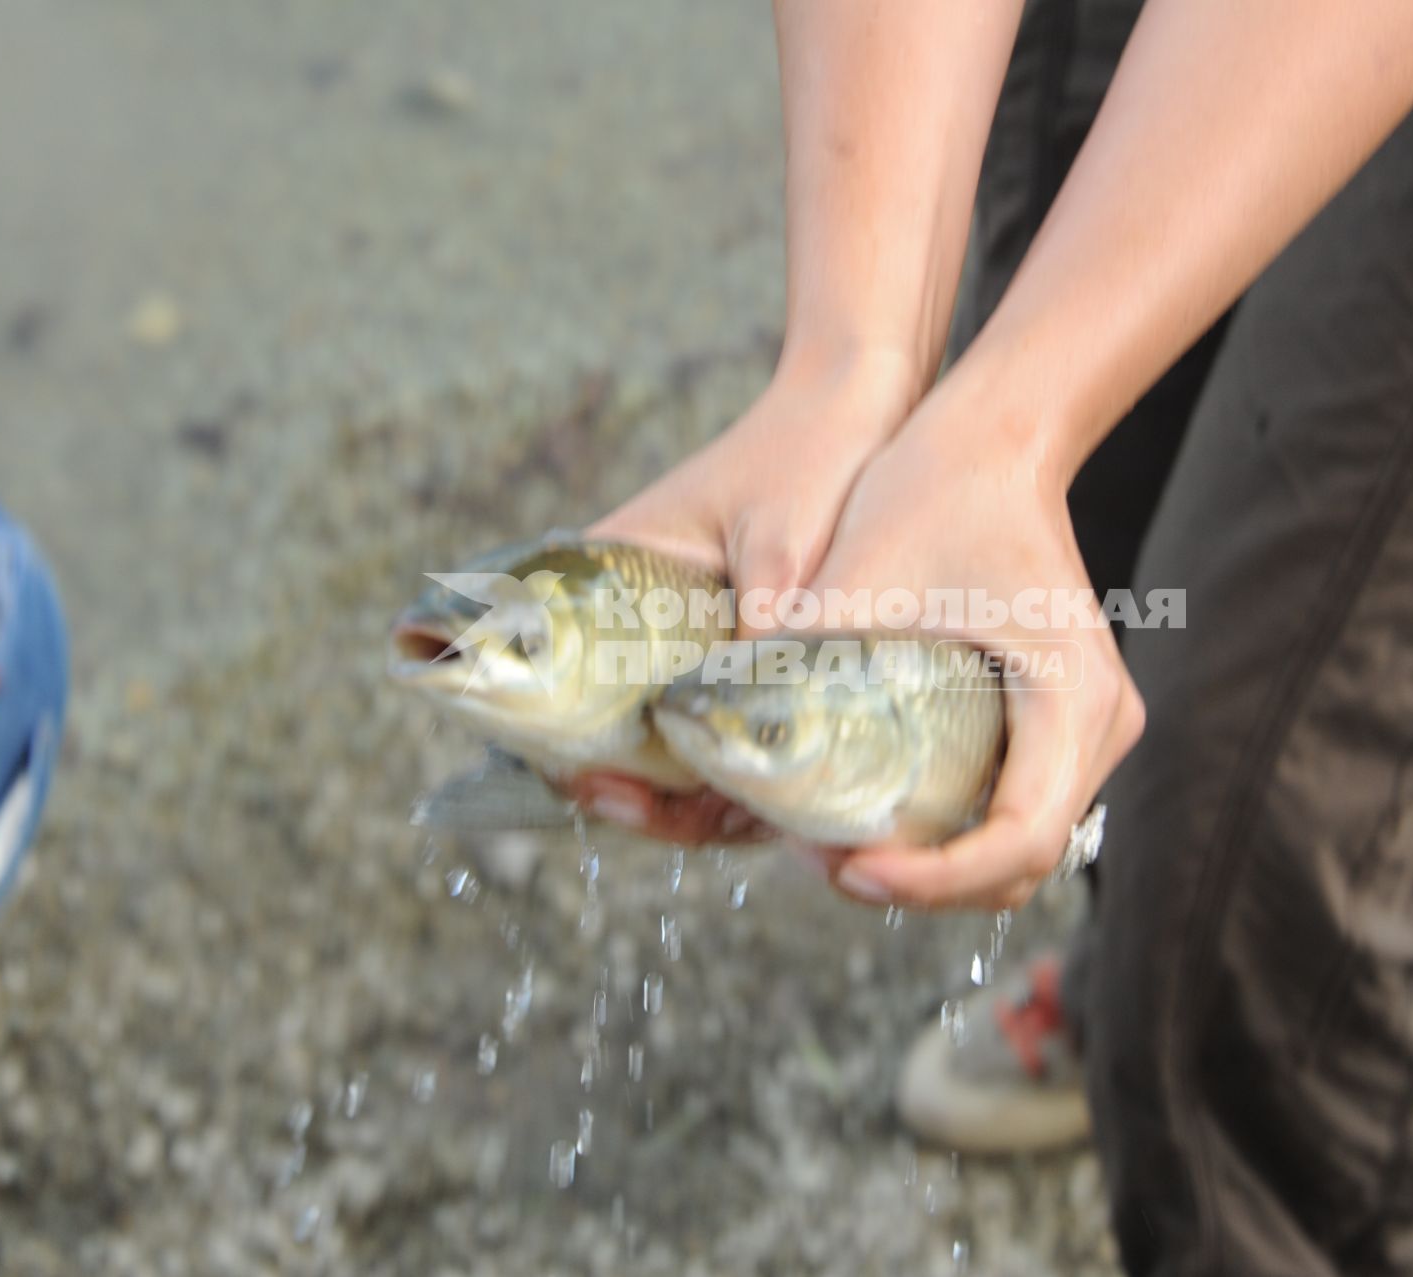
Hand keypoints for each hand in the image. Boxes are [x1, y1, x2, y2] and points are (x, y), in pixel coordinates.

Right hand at [563, 346, 923, 844]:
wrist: (860, 403)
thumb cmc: (807, 451)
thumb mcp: (780, 541)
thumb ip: (764, 621)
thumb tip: (750, 717)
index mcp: (613, 569)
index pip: (552, 665)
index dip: (557, 736)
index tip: (580, 778)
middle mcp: (642, 609)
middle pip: (609, 718)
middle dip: (622, 779)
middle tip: (627, 806)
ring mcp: (694, 634)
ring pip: (669, 732)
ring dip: (678, 787)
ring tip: (701, 824)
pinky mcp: (746, 647)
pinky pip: (726, 720)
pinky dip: (736, 765)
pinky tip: (764, 805)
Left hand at [807, 391, 1145, 911]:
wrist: (996, 440)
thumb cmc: (938, 489)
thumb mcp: (861, 574)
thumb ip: (794, 651)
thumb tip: (706, 732)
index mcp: (1070, 697)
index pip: (1017, 839)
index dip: (933, 880)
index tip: (849, 870)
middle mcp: (1101, 726)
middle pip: (1022, 864)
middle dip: (926, 885)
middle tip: (829, 867)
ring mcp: (1089, 730)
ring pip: (1020, 848)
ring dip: (939, 869)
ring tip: (841, 850)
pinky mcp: (1063, 724)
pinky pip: (1015, 809)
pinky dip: (956, 836)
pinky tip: (878, 820)